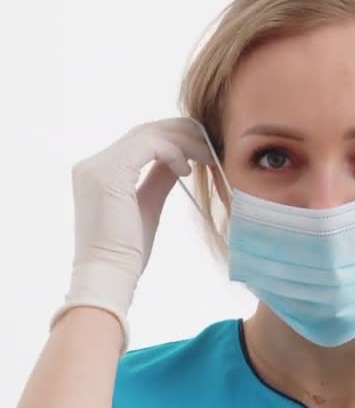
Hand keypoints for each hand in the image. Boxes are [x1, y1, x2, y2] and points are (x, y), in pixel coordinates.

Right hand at [49, 118, 211, 352]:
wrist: (109, 276)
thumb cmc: (126, 253)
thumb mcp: (147, 206)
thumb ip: (158, 179)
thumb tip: (178, 160)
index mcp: (97, 172)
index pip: (138, 140)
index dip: (172, 140)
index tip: (200, 151)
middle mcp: (92, 164)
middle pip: (143, 131)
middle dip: (181, 134)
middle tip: (210, 145)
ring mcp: (97, 167)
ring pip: (148, 134)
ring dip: (183, 142)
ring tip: (206, 157)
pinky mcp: (109, 173)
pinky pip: (150, 146)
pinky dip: (173, 153)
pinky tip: (188, 170)